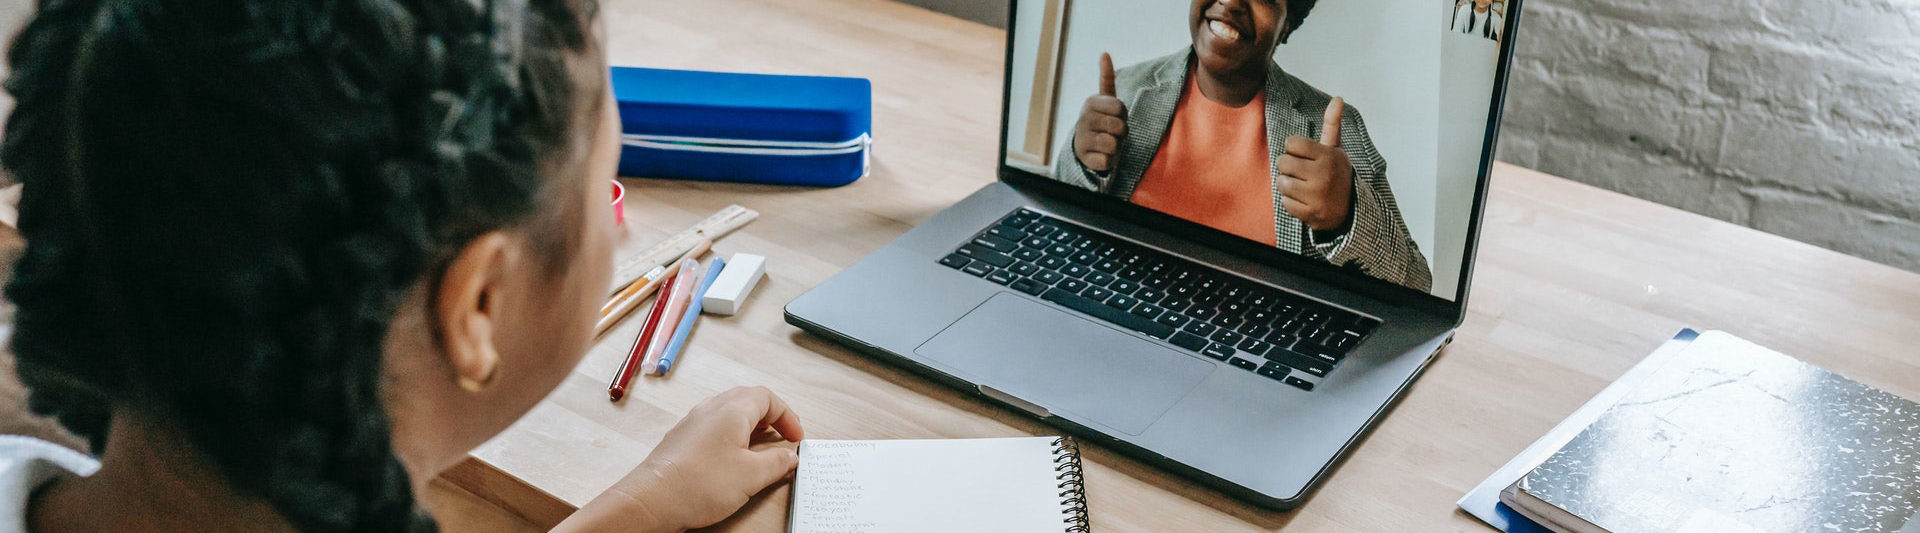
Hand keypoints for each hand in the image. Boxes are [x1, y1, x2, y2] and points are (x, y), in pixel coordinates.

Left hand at [556, 386, 803, 532]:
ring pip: (729, 412)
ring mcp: (693, 423)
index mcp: (732, 410)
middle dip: (770, 416)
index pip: (767, 398)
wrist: (652, 500)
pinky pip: (713, 427)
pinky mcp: (682, 440)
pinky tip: (732, 458)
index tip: (796, 436)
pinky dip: (731, 436)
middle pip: (747, 400)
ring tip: (760, 446)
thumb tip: (789, 457)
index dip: (787, 415)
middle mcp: (711, 410)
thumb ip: (776, 463)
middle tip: (782, 435)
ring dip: (750, 425)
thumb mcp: (751, 476)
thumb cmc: (697, 484)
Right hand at [1072, 52, 1126, 172]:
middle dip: (1122, 132)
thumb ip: (1106, 78)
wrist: (1085, 147)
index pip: (1121, 108)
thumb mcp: (1105, 100)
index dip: (1123, 115)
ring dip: (1117, 147)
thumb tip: (1104, 52)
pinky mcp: (1085, 158)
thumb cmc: (1102, 120)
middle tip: (1112, 132)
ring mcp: (1082, 139)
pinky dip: (1110, 160)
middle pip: (1120, 127)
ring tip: (1107, 143)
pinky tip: (1100, 155)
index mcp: (1091, 102)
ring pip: (1115, 144)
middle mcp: (1084, 119)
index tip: (1115, 115)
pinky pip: (1109, 160)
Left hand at [1278, 97, 1354, 231]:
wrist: (1349, 209)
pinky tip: (1304, 200)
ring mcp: (1316, 195)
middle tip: (1301, 171)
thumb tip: (1337, 98)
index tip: (1303, 155)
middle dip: (1288, 167)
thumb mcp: (1336, 149)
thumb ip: (1332, 124)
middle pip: (1282, 162)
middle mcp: (1322, 174)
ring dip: (1287, 184)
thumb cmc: (1336, 173)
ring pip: (1281, 182)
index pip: (1292, 143)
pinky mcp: (1310, 213)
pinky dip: (1291, 202)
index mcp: (1327, 156)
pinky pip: (1285, 202)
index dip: (1293, 148)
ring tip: (1301, 185)